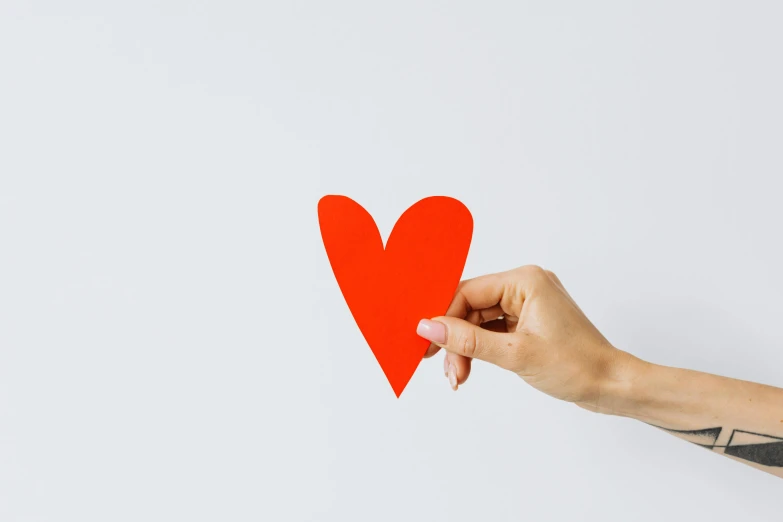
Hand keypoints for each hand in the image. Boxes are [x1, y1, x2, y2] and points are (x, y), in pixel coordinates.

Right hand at [416, 265, 639, 410]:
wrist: (612, 386)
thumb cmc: (577, 366)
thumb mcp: (515, 354)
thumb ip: (468, 340)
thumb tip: (429, 328)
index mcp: (525, 280)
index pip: (468, 292)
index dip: (443, 317)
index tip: (425, 341)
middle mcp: (525, 285)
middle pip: (471, 307)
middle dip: (455, 339)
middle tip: (444, 367)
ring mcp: (527, 304)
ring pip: (479, 321)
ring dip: (465, 348)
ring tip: (458, 377)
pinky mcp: (528, 322)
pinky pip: (492, 330)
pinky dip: (479, 349)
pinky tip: (469, 368)